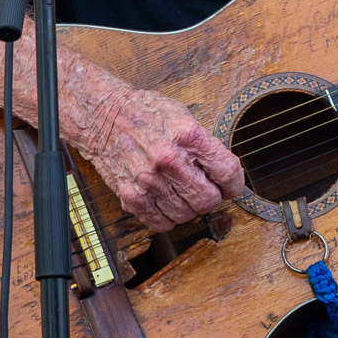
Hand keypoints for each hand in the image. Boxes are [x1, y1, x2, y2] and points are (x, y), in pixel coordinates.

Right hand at [83, 87, 243, 230]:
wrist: (103, 117)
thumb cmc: (146, 114)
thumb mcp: (184, 117)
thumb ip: (205, 145)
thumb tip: (225, 173)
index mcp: (188, 136)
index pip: (226, 172)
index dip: (234, 184)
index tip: (231, 186)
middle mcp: (169, 159)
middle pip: (208, 199)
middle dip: (212, 197)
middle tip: (206, 189)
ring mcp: (149, 180)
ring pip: (186, 214)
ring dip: (189, 208)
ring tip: (182, 192)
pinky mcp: (131, 195)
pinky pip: (160, 223)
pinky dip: (169, 217)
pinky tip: (167, 202)